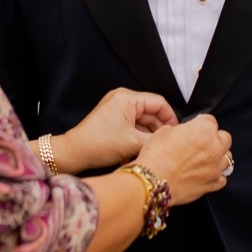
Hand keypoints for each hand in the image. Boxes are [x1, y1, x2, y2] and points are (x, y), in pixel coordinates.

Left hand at [52, 88, 176, 172]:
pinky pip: (133, 125)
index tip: (176, 133)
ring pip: (142, 121)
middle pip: (151, 112)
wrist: (74, 153)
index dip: (170, 118)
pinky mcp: (113, 119)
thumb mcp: (134, 143)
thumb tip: (172, 139)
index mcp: (128, 98)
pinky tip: (141, 150)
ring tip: (153, 149)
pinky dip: (139, 137)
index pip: (159, 103)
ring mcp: (117, 109)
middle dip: (159, 129)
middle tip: (166, 144)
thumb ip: (157, 139)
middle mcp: (122, 99)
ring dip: (149, 135)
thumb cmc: (98, 145)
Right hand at [134, 114, 232, 204]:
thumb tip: (180, 133)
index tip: (195, 128)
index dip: (200, 124)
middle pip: (225, 138)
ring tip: (205, 160)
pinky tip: (206, 175)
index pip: (210, 120)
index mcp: (204, 129)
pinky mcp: (212, 184)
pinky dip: (217, 176)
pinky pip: (222, 178)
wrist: (153, 180)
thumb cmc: (156, 155)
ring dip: (218, 157)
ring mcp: (215, 166)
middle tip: (201, 143)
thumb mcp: (164, 131)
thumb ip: (179, 130)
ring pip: (227, 158)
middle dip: (215, 139)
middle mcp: (215, 146)